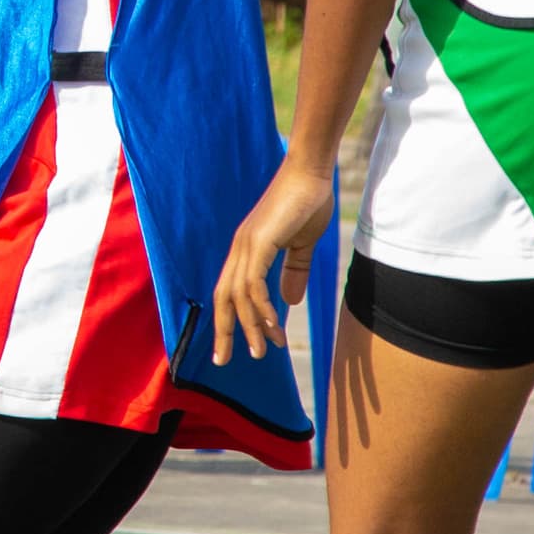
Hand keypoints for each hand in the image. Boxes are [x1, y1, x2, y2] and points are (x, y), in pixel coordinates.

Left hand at [212, 149, 336, 367]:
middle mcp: (240, 249)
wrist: (311, 173)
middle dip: (224, 331)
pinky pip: (254, 284)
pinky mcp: (259, 242)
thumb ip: (294, 272)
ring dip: (250, 326)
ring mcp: (247, 245)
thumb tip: (290, 302)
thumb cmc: (308, 203)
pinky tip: (273, 325)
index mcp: (246, 250)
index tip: (232, 346)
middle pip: (222, 297)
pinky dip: (261, 307)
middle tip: (225, 360)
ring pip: (238, 296)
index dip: (229, 319)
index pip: (229, 291)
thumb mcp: (301, 245)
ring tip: (261, 350)